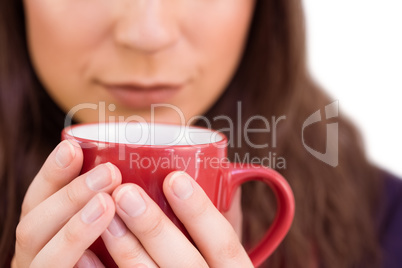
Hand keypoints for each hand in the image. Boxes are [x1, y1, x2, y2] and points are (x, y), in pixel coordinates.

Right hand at [12, 140, 121, 267]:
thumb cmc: (94, 252)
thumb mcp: (88, 222)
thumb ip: (95, 202)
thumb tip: (122, 165)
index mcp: (40, 235)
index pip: (37, 202)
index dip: (51, 175)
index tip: (73, 148)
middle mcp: (33, 258)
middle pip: (34, 229)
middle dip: (69, 197)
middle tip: (109, 173)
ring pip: (48, 262)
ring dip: (74, 231)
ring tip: (106, 205)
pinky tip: (106, 257)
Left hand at [99, 171, 251, 267]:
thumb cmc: (211, 265)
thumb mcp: (225, 247)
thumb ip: (224, 216)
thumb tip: (214, 168)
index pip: (223, 243)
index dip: (200, 212)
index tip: (175, 178)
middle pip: (184, 265)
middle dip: (153, 227)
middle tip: (126, 193)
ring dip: (124, 248)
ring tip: (104, 214)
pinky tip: (86, 253)